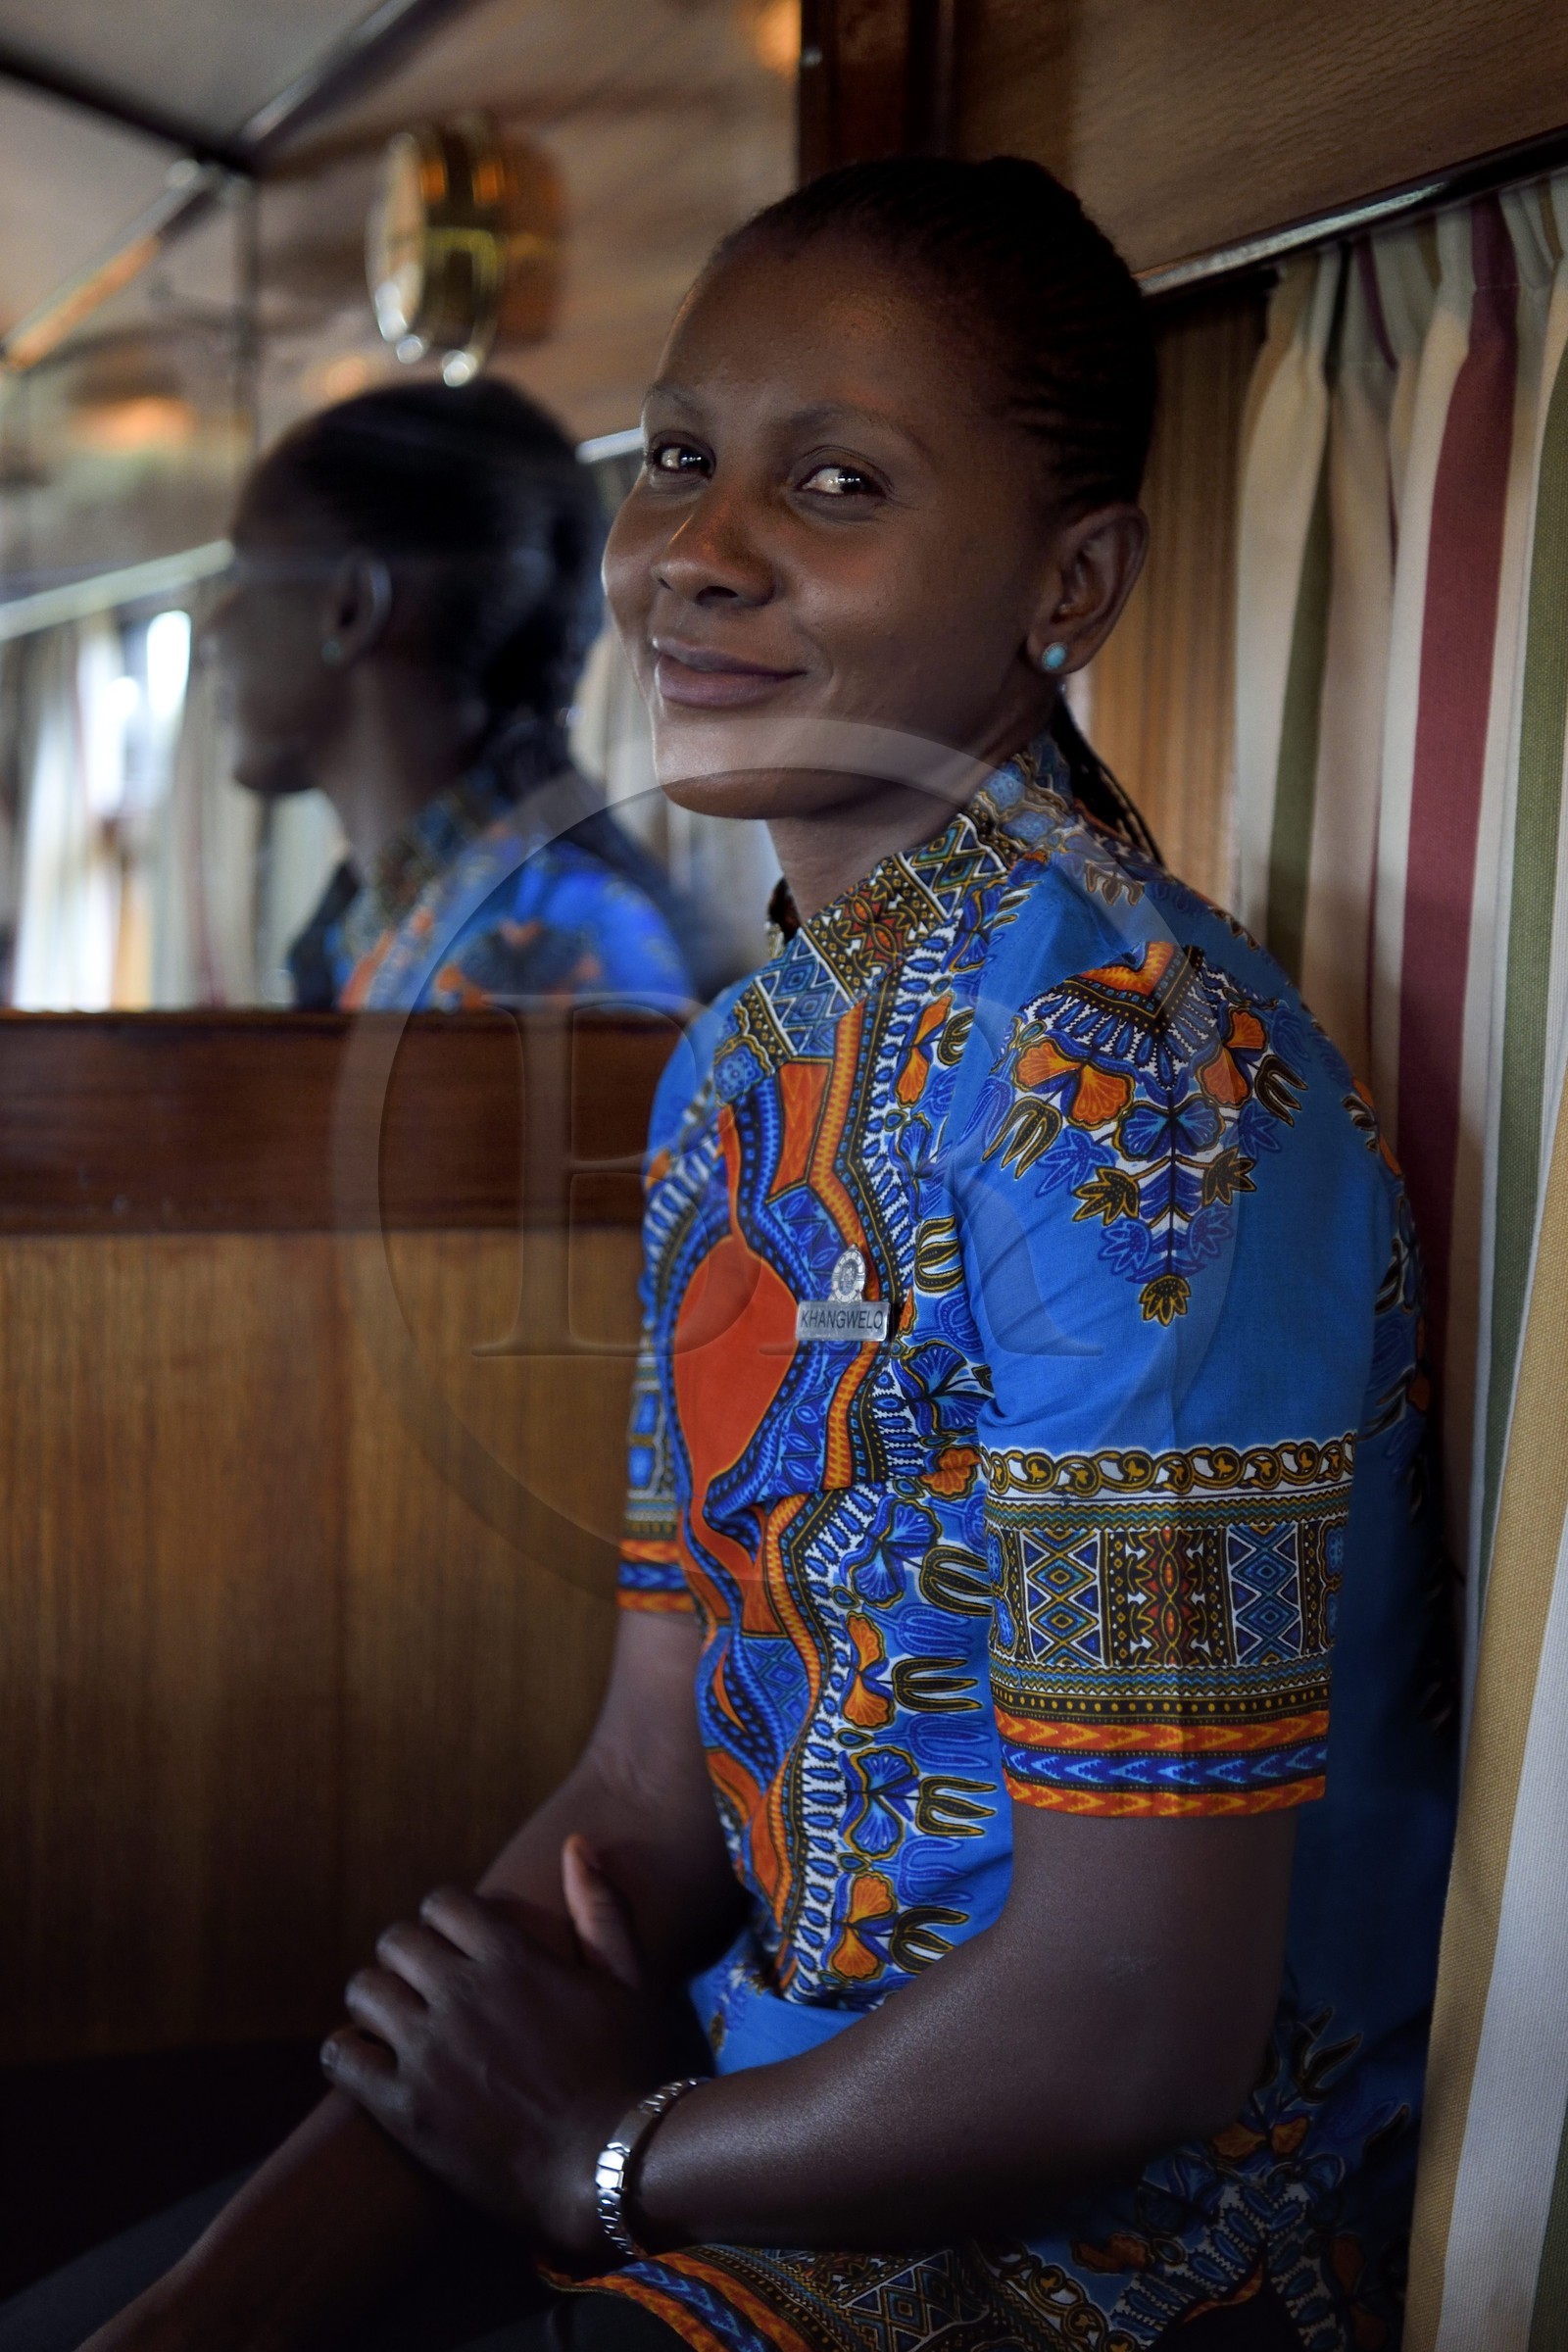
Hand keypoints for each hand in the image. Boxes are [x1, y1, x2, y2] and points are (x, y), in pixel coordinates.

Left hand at [321, 1841, 700, 2264]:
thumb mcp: (628, 1981)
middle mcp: (462, 1994)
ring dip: (375, 1999)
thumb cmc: (625, 2070)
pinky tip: (368, 2061)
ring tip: (394, 2020)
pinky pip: (342, 2056)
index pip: (440, 1903)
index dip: (442, 1919)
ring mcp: (428, 2052)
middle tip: (421, 1984)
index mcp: (510, 1957)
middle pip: (395, 1941)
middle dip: (406, 1955)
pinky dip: (347, 2051)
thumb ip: (600, 1909)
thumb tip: (576, 1844)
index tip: (451, 1943)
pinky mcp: (404, 2108)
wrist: (607, 2167)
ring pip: (363, 1990)